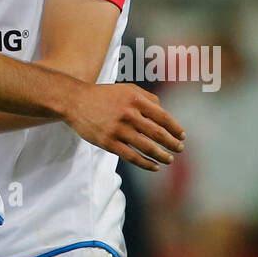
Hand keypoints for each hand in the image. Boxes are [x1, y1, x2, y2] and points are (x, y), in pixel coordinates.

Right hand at [65, 83, 184, 170]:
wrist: (75, 101)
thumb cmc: (105, 95)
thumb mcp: (127, 89)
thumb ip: (148, 98)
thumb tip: (166, 114)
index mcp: (136, 100)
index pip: (163, 117)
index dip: (175, 128)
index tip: (182, 136)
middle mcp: (129, 114)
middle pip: (158, 133)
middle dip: (172, 143)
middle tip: (180, 149)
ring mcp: (118, 130)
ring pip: (147, 147)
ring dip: (162, 156)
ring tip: (169, 160)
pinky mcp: (108, 142)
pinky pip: (132, 157)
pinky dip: (146, 164)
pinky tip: (154, 166)